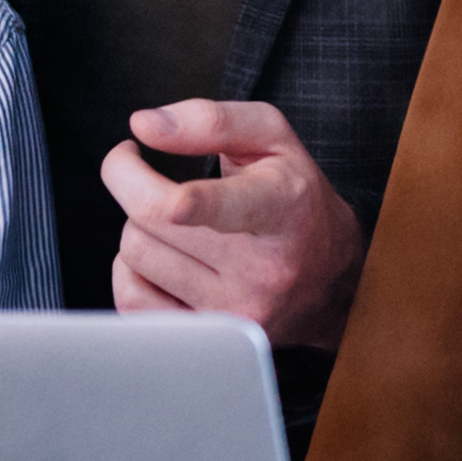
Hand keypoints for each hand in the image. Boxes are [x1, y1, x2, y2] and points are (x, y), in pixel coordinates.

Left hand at [102, 101, 364, 349]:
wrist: (331, 282)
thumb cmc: (295, 198)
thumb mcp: (273, 141)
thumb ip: (211, 120)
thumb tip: (143, 126)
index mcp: (282, 206)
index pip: (234, 208)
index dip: (197, 206)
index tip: (176, 203)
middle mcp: (262, 266)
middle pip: (155, 219)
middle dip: (131, 181)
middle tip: (137, 168)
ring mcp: (235, 310)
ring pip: (135, 254)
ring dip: (137, 226)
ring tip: (169, 221)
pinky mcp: (210, 340)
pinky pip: (131, 299)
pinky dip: (130, 270)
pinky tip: (158, 258)